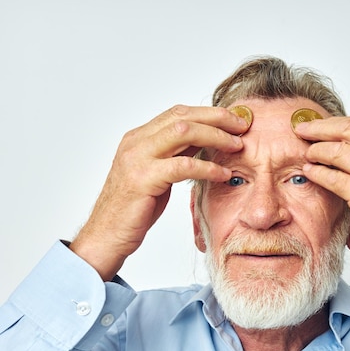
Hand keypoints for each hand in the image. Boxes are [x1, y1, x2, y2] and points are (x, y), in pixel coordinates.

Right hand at [70, 105, 246, 280]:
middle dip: (216, 118)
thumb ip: (177, 155)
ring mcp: (137, 158)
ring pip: (183, 133)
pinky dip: (207, 167)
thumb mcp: (159, 175)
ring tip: (238, 146)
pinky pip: (182, 166)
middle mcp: (135, 142)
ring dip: (215, 137)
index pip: (178, 114)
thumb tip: (206, 141)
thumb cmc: (134, 209)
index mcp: (139, 138)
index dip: (209, 113)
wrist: (106, 237)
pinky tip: (223, 174)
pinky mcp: (142, 179)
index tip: (234, 119)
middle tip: (242, 126)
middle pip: (182, 117)